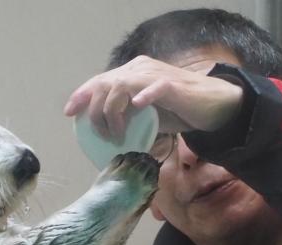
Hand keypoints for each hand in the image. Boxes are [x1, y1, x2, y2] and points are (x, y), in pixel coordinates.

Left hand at [64, 56, 242, 142]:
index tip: (70, 112)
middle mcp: (140, 70)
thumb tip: (108, 136)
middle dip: (97, 111)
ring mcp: (155, 76)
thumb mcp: (147, 115)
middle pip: (105, 83)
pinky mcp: (172, 86)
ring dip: (114, 112)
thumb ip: (128, 118)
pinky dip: (144, 96)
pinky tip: (138, 106)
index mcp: (132, 74)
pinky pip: (154, 87)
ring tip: (119, 133)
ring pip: (122, 85)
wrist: (211, 105)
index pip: (100, 80)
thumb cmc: (179, 110)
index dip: (82, 94)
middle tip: (104, 135)